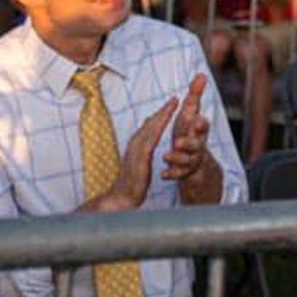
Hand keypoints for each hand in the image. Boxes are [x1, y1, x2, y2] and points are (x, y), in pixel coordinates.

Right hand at [86, 98, 178, 213]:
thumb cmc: (132, 181)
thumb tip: (148, 139)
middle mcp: (135, 145)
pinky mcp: (139, 160)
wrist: (121, 197)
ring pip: (150, 129)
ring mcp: (136, 151)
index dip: (160, 114)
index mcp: (137, 145)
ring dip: (161, 116)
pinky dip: (155, 131)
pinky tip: (163, 124)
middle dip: (163, 111)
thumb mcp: (139, 162)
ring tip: (172, 105)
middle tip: (175, 98)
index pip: (150, 126)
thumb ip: (143, 149)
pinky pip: (149, 142)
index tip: (172, 102)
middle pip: (151, 124)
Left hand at [161, 76, 212, 182]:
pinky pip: (179, 174)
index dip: (200, 124)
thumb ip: (196, 95)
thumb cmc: (190, 131)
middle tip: (178, 142)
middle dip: (188, 143)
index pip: (203, 126)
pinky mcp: (184, 172)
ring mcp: (192, 159)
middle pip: (197, 144)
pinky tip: (163, 174)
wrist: (195, 158)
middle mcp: (199, 145)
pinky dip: (172, 173)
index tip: (197, 121)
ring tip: (166, 156)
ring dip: (177, 158)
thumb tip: (201, 73)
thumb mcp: (191, 113)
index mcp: (199, 131)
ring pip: (187, 160)